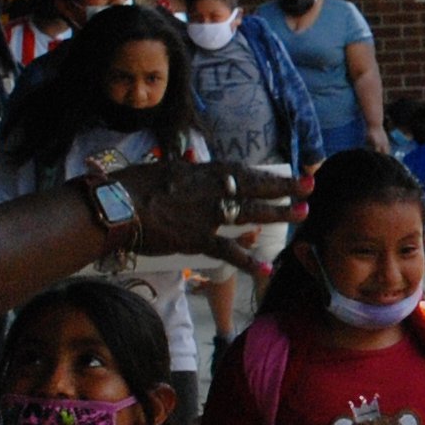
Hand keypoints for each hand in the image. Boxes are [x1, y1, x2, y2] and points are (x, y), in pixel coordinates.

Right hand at [130, 161, 306, 257]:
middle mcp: (210, 190)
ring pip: (250, 213)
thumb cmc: (131, 186)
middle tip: (309, 187)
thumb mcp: (161, 168)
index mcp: (201, 171)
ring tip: (302, 214)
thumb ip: (181, 166)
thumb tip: (190, 154)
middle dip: (284, 187)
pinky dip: (248, 262)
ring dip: (278, 213)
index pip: (241, 171)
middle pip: (254, 186)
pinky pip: (228, 252)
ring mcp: (206, 214)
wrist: (114, 206)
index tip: (285, 173)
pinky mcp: (197, 239)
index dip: (266, 173)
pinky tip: (266, 269)